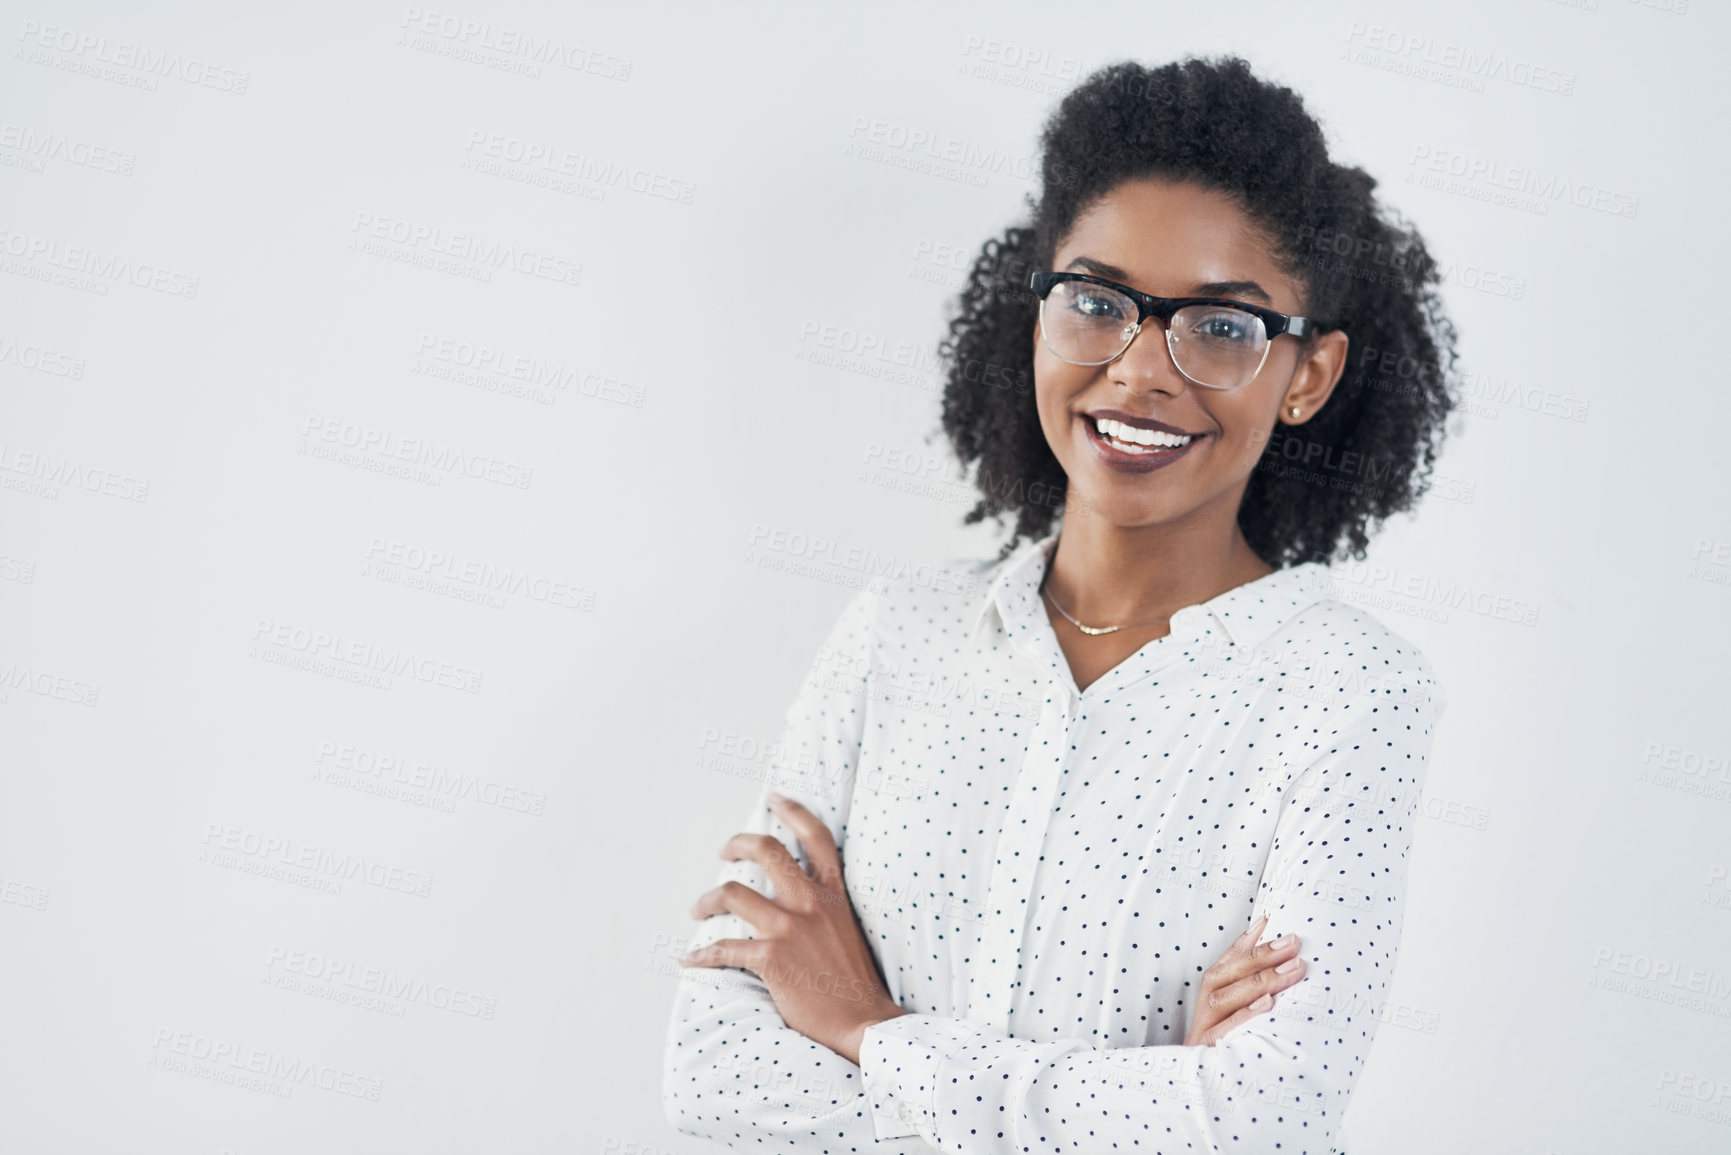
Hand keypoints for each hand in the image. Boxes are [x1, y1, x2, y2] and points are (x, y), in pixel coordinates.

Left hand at [678, 792, 906, 1064]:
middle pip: (767, 850)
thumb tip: (800, 901)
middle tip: (724, 851)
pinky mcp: (771, 958)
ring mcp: (789, 928)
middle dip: (737, 844)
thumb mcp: (848, 930)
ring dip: (707, 900)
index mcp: (834, 894)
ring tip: (697, 910)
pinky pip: (722, 949)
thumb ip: (826, 908)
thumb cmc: (855, 983)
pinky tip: (690, 960)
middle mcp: (811, 902)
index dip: (793, 811)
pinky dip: (700, 955)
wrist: (863, 1022)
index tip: (775, 800)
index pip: (817, 837)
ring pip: (733, 893)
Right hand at [1183, 914, 1306, 1045]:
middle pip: (1224, 977)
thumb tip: (1273, 942)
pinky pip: (1225, 1033)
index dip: (1244, 943)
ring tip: (1294, 968)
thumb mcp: (1239, 1017)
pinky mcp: (1207, 1056)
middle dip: (1261, 958)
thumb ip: (1249, 983)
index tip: (1271, 920)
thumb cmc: (1231, 1052)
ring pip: (1225, 1000)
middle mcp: (1202, 1014)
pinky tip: (1269, 1004)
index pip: (1224, 964)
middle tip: (1295, 945)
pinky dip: (1246, 1016)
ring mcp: (1203, 1035)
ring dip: (1261, 982)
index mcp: (1209, 1001)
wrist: (1208, 1099)